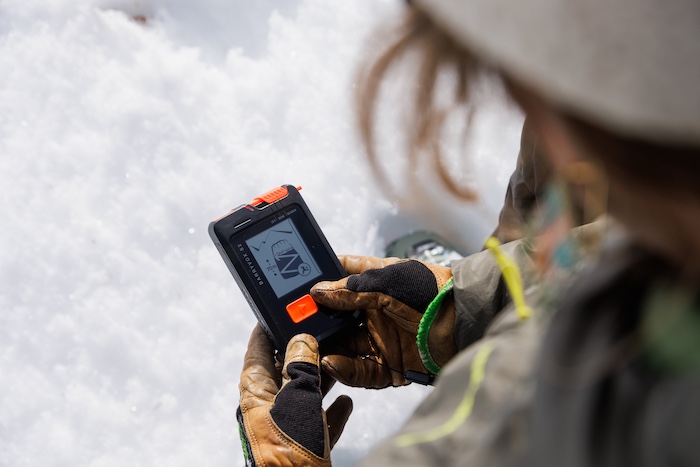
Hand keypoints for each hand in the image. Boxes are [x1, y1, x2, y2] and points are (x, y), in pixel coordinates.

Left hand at [237, 325, 352, 466]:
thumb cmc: (293, 449)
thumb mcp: (298, 398)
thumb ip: (301, 365)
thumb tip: (301, 339)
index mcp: (257, 394)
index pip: (256, 353)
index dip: (266, 331)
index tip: (276, 312)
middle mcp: (267, 409)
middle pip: (283, 371)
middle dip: (303, 352)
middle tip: (322, 333)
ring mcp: (284, 428)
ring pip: (303, 393)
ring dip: (321, 378)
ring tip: (339, 362)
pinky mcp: (302, 445)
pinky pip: (317, 420)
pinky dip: (331, 410)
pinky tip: (346, 402)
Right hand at [310, 255, 456, 388]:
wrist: (466, 323)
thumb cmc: (431, 290)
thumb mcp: (388, 282)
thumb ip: (352, 290)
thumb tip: (317, 291)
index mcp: (375, 285)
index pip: (341, 277)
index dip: (321, 280)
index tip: (296, 284)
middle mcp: (376, 313)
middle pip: (338, 319)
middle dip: (317, 322)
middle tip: (295, 325)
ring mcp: (383, 340)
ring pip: (345, 347)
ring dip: (327, 348)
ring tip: (308, 349)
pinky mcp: (391, 367)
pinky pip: (361, 372)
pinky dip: (345, 370)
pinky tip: (332, 364)